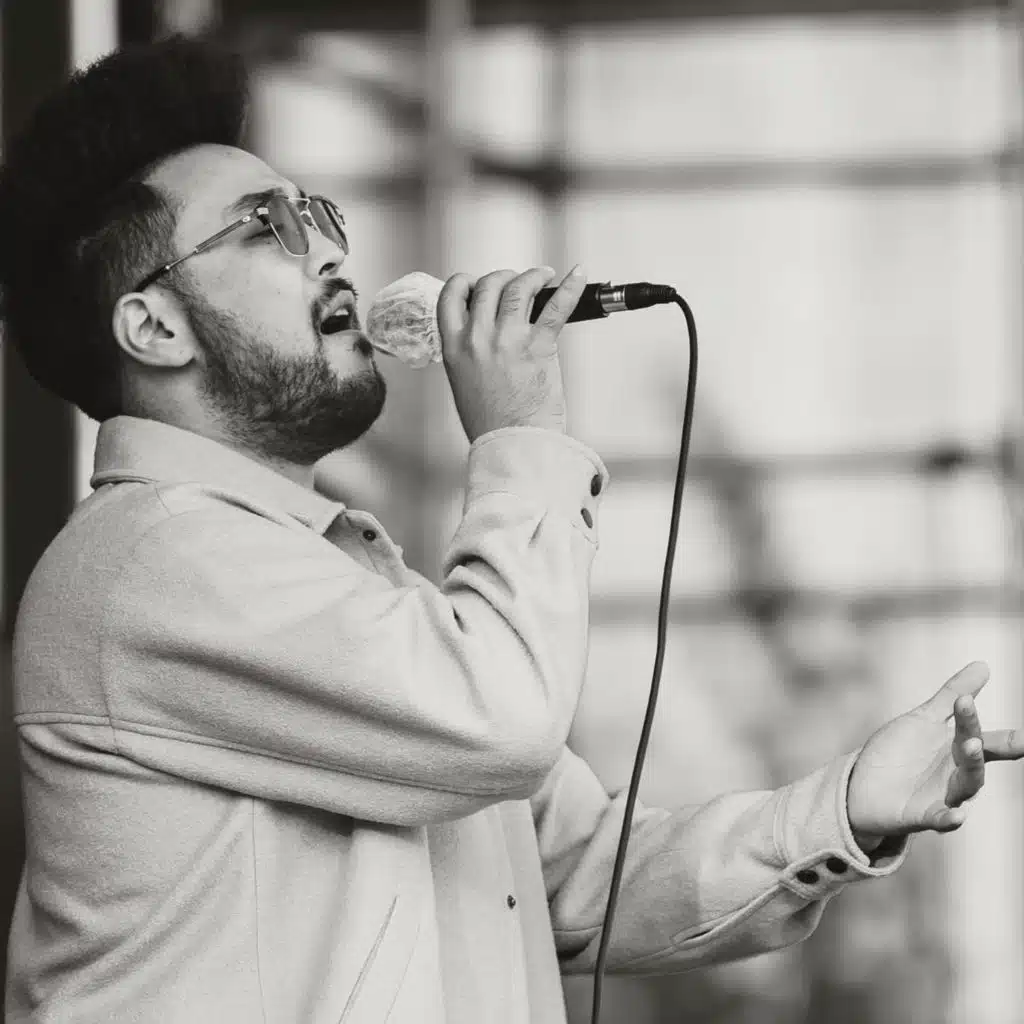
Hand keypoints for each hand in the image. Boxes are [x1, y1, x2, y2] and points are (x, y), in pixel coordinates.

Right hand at [436, 265, 587, 442]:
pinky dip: (571, 287)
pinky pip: (556, 306)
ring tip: (544, 276)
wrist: (513, 447)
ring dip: (533, 276)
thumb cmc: (493, 425)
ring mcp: (508, 340)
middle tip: (518, 282)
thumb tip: (487, 333)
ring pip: (518, 288)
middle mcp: (477, 339)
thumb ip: (470, 355)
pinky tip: (578, 275)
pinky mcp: (538, 347)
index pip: (450, 296)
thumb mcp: (464, 384)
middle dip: (505, 277)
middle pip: (488, 285)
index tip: (478, 283)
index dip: (466, 282)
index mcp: (454, 349)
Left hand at [846, 661, 1023, 843]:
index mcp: (957, 748)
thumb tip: (984, 665)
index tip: (1003, 721)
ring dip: (970, 770)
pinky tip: (957, 816)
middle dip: (977, 745)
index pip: (980, 736)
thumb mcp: (924, 720)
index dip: (991, 729)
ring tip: (970, 749)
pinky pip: (939, 819)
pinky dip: (949, 818)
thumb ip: (952, 697)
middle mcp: (956, 773)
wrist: (864, 787)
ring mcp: (942, 796)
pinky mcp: (921, 816)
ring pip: (964, 785)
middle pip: (973, 759)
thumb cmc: (899, 753)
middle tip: (974, 733)